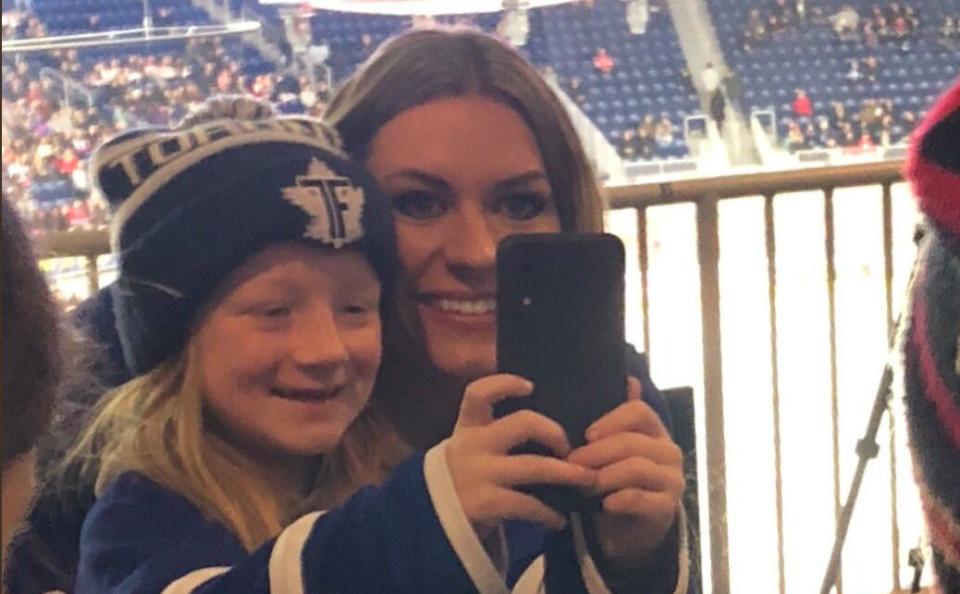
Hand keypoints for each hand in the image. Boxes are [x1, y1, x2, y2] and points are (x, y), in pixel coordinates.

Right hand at [446, 374, 597, 538]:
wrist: (430, 523)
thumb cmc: (462, 480)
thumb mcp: (469, 449)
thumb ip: (496, 435)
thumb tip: (545, 427)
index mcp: (468, 427)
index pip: (478, 393)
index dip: (505, 384)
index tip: (529, 386)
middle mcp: (472, 446)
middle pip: (522, 423)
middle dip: (554, 432)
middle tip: (568, 447)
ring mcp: (479, 474)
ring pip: (535, 466)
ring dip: (567, 473)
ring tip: (587, 479)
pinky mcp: (486, 503)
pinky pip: (528, 504)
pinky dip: (549, 513)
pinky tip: (559, 519)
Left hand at [567, 377, 684, 568]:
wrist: (630, 526)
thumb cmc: (617, 480)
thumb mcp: (612, 448)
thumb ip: (615, 418)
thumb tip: (629, 378)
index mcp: (655, 430)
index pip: (639, 411)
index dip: (611, 420)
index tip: (586, 435)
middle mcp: (669, 451)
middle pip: (631, 441)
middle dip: (597, 452)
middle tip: (572, 463)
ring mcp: (672, 479)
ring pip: (636, 468)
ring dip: (603, 476)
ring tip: (583, 484)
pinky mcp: (667, 507)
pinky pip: (641, 498)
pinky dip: (619, 499)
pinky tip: (604, 503)